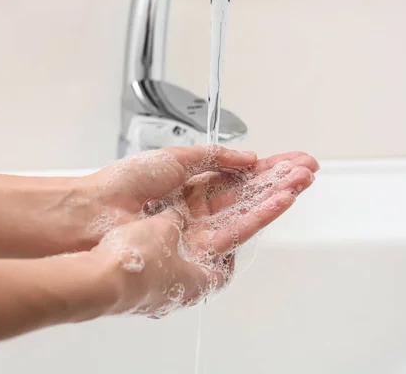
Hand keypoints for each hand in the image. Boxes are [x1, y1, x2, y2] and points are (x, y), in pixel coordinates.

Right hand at [92, 208, 218, 317]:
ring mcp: (152, 300)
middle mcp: (178, 298)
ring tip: (159, 230)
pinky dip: (147, 258)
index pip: (223, 271)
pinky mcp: (131, 297)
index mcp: (197, 284)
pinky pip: (145, 276)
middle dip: (192, 248)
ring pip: (167, 274)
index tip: (221, 236)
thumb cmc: (138, 261)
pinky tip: (137, 241)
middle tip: (188, 228)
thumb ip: (175, 219)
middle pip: (194, 272)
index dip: (225, 252)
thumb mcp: (164, 227)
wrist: (99, 282)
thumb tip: (175, 216)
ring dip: (167, 253)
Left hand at [93, 151, 317, 317]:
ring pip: (244, 211)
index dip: (263, 169)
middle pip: (245, 195)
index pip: (234, 178)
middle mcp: (195, 210)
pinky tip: (280, 200)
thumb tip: (249, 157)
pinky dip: (259, 214)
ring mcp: (197, 230)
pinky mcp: (198, 248)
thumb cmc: (126, 183)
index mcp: (188, 187)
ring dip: (274, 195)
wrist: (98, 211)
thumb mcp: (177, 159)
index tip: (289, 160)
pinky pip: (235, 229)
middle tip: (307, 169)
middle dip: (277, 181)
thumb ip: (215, 158)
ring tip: (302, 181)